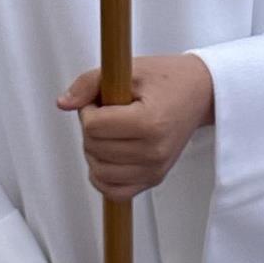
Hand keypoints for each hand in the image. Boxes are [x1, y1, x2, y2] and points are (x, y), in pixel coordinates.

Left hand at [58, 54, 213, 200]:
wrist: (200, 93)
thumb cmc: (168, 80)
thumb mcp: (129, 69)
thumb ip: (90, 83)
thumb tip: (64, 102)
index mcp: (149, 123)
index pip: (93, 127)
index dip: (88, 109)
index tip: (101, 100)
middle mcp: (153, 152)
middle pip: (94, 148)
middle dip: (90, 128)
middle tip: (107, 112)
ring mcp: (154, 169)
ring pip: (98, 171)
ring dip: (94, 151)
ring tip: (110, 132)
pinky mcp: (154, 179)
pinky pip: (114, 192)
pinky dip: (103, 177)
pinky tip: (108, 156)